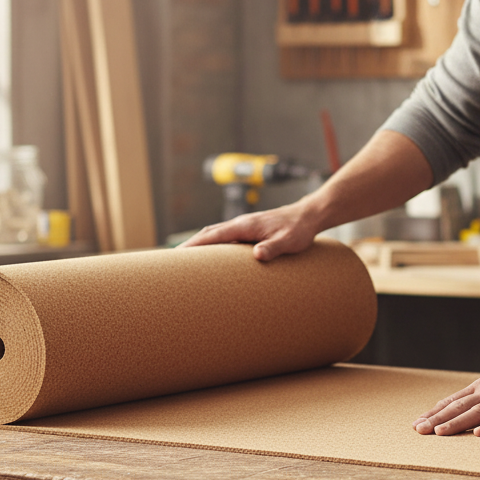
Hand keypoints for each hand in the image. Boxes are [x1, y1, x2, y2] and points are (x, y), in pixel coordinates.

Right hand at [180, 202, 319, 261]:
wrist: (308, 216)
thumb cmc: (299, 229)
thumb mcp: (289, 241)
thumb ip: (273, 248)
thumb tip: (257, 255)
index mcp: (245, 225)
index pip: (213, 235)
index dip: (194, 246)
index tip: (178, 256)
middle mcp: (240, 223)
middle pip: (207, 233)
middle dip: (189, 246)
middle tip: (171, 263)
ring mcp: (244, 226)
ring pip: (214, 234)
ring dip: (198, 245)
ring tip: (184, 261)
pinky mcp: (248, 230)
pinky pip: (224, 237)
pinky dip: (211, 244)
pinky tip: (210, 256)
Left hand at [412, 347, 479, 436]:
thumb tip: (460, 404)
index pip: (454, 400)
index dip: (435, 412)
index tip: (417, 422)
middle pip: (460, 407)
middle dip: (438, 419)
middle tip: (418, 430)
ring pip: (477, 412)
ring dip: (457, 423)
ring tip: (439, 432)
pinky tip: (479, 434)